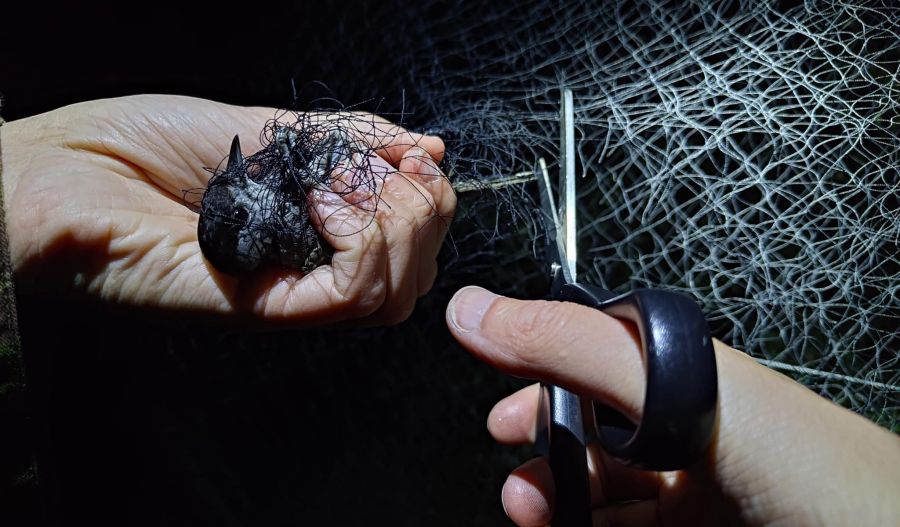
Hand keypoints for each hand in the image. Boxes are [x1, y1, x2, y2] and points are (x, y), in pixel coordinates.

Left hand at [0, 95, 454, 326]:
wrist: (54, 171)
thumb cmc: (138, 147)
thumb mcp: (267, 126)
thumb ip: (346, 142)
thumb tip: (424, 149)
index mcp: (313, 237)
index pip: (412, 246)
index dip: (429, 200)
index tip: (410, 158)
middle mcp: (305, 274)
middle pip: (414, 276)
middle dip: (424, 210)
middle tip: (386, 171)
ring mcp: (284, 295)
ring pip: (391, 293)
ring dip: (397, 225)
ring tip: (339, 185)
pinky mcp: (256, 307)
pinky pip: (346, 294)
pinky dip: (360, 238)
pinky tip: (322, 200)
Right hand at [446, 286, 899, 525]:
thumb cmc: (805, 464)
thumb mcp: (672, 385)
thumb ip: (568, 344)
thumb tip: (473, 309)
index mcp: (682, 370)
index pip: (586, 358)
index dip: (537, 382)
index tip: (503, 416)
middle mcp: (685, 426)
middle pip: (587, 433)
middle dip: (542, 456)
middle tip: (520, 484)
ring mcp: (692, 485)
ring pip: (600, 490)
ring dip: (556, 503)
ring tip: (533, 514)